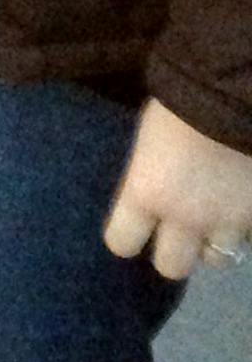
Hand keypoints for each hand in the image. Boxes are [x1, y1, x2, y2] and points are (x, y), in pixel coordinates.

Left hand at [103, 99, 251, 279]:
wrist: (237, 94)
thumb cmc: (184, 101)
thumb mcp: (151, 140)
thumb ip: (149, 176)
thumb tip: (150, 193)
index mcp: (147, 194)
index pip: (121, 242)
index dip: (127, 236)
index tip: (134, 226)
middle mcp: (186, 218)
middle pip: (172, 267)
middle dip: (174, 252)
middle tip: (180, 231)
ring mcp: (231, 221)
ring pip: (220, 259)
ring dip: (216, 242)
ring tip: (217, 219)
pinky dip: (247, 226)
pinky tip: (243, 204)